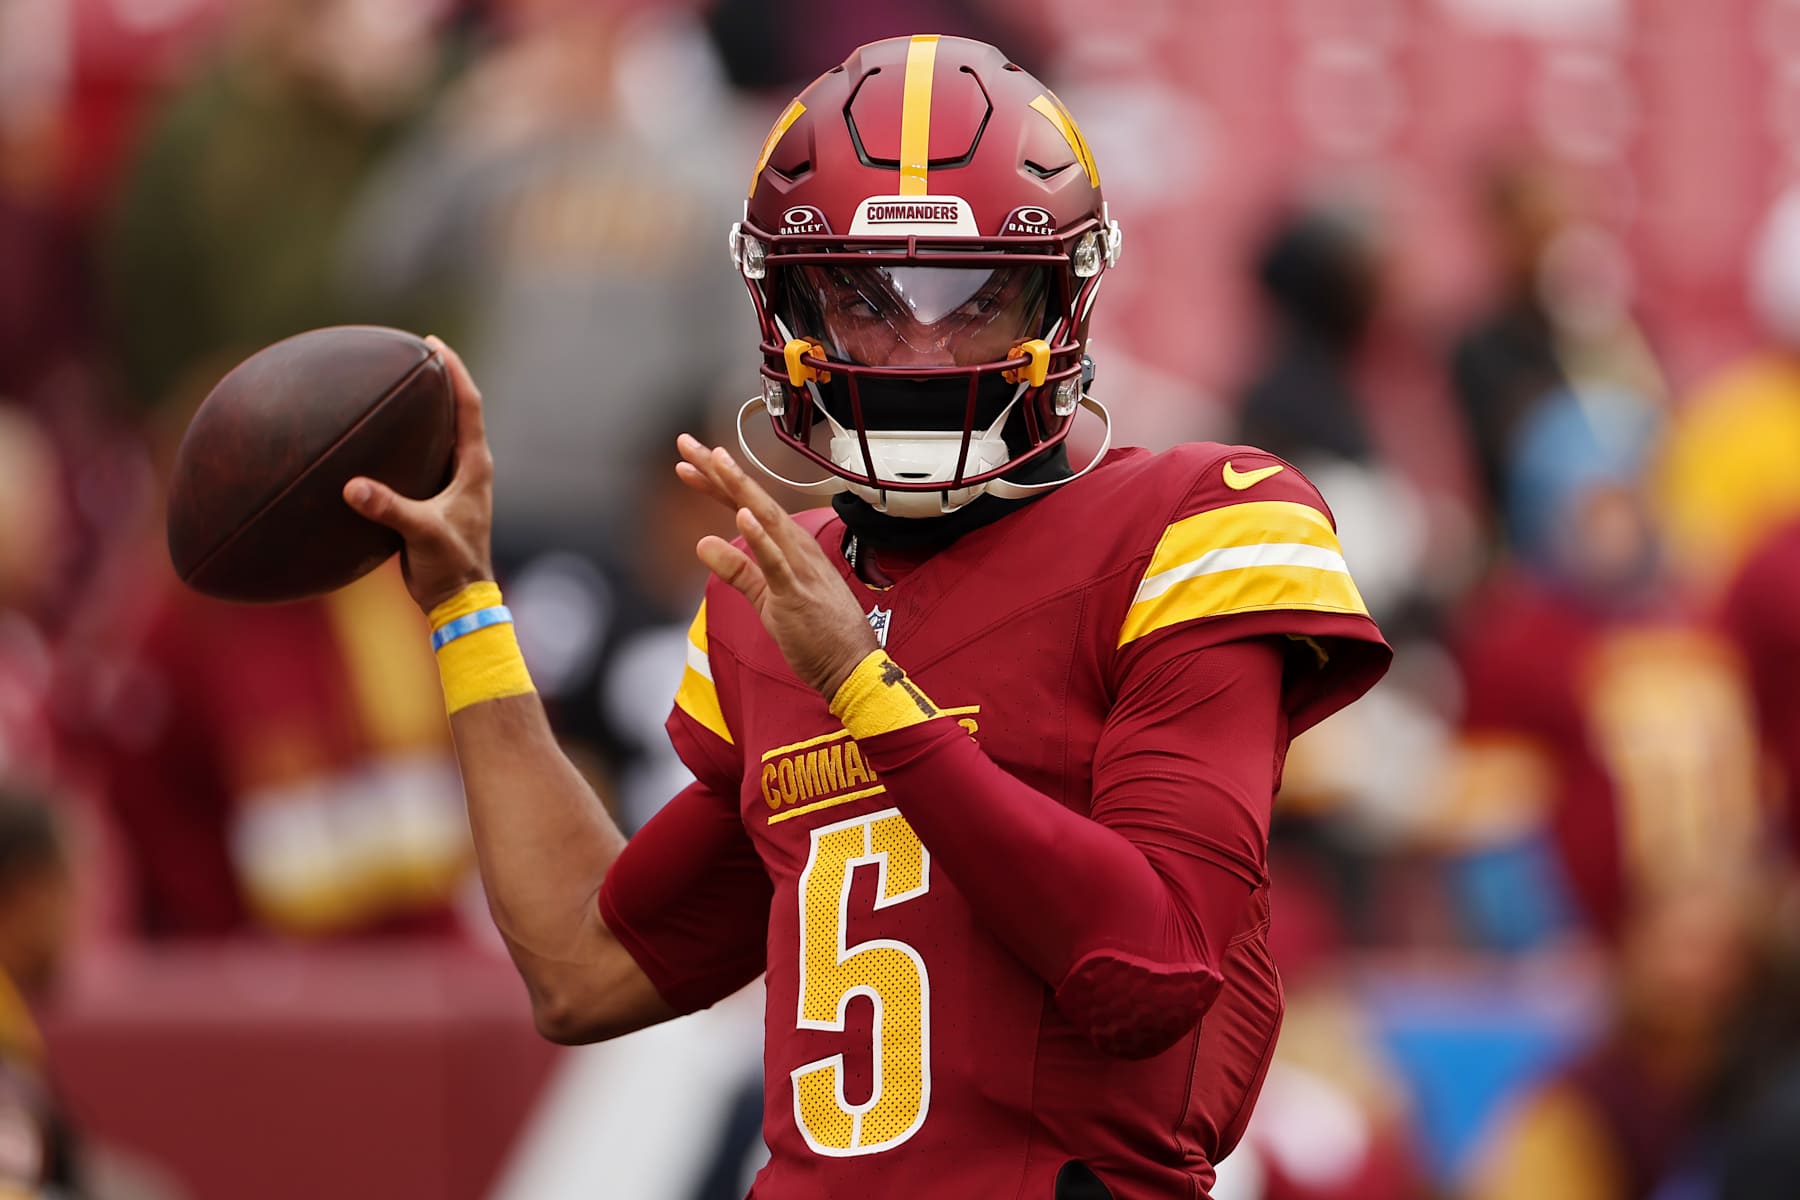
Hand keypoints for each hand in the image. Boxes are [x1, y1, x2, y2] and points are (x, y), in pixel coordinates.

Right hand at [342, 336, 495, 613]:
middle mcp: (468, 468)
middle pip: (458, 412)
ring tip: (397, 385)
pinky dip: (407, 440)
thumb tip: (353, 487)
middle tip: (412, 353)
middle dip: (439, 381)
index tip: (434, 345)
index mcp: (474, 466)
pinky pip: (422, 457)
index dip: (455, 371)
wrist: (457, 600)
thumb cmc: (450, 565)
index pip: (468, 406)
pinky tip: (381, 437)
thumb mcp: (421, 533)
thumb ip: (390, 509)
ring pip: (441, 434)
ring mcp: (453, 483)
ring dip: (425, 410)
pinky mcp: (436, 498)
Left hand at [675, 434, 876, 697]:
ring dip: (739, 489)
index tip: (689, 462)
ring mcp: (798, 567)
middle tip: (687, 443)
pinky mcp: (797, 592)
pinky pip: (776, 562)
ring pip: (765, 519)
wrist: (852, 665)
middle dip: (718, 470)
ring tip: (714, 461)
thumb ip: (737, 570)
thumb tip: (703, 544)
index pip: (746, 506)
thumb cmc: (817, 633)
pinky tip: (743, 516)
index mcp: (788, 547)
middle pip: (751, 500)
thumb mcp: (766, 598)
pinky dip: (760, 538)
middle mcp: (794, 548)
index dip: (717, 482)